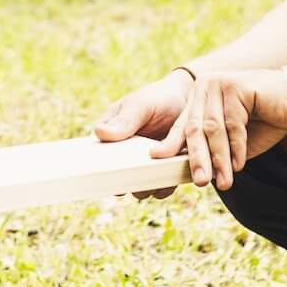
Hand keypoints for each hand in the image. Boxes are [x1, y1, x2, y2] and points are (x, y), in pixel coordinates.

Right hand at [93, 69, 196, 197]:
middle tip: (139, 181)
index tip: (108, 178)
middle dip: (129, 183)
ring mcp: (145, 166)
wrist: (187, 99)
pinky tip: (172, 177)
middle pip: (120, 180)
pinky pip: (162, 187)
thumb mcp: (139, 105)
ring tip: (158, 178)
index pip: (99, 160)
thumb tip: (98, 132)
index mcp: (110, 138)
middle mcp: (125, 156)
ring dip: (149, 187)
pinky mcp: (164, 171)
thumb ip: (123, 121)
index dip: (102, 172)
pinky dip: (167, 185)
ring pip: (141, 188)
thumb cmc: (157, 98)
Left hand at [159, 69, 286, 190]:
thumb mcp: (234, 139)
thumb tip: (195, 174)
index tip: (157, 162)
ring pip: (214, 128)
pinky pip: (234, 123)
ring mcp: (220, 83)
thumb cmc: (263, 120)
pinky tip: (239, 165)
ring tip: (223, 182)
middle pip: (195, 128)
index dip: (171, 145)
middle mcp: (205, 87)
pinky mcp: (236, 86)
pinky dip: (237, 147)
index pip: (182, 125)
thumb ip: (216, 150)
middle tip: (199, 182)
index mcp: (199, 97)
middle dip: (197, 158)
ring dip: (219, 159)